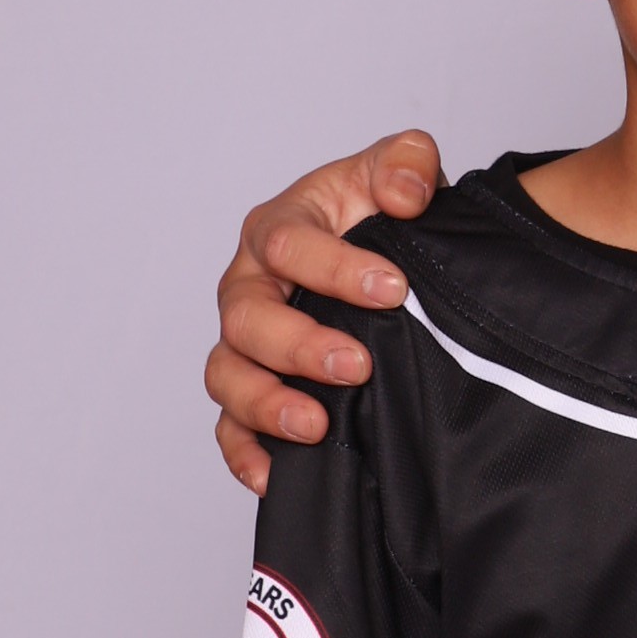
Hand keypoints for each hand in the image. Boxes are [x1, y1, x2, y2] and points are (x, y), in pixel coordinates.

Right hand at [208, 133, 441, 492]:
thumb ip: (406, 161)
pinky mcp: (251, 392)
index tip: (392, 289)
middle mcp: (250, 286)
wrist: (384, 265)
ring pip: (228, 375)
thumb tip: (407, 193)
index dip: (336, 268)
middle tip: (357, 366)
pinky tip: (274, 475)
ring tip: (317, 425)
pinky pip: (229, 429)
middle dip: (300, 345)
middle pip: (248, 318)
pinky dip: (245, 453)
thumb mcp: (398, 172)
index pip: (287, 245)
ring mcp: (244, 344)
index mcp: (278, 228)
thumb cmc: (377, 216)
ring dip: (267, 404)